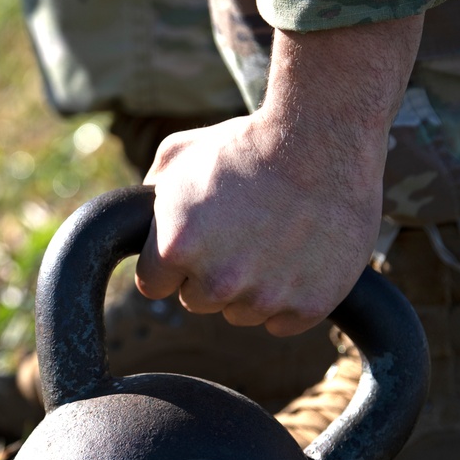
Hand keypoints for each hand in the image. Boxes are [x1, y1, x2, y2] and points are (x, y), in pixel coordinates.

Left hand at [134, 113, 380, 335]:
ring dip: (249, 287)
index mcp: (176, 248)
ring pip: (240, 312)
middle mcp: (218, 281)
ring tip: (271, 239)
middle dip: (208, 273)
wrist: (325, 137)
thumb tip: (135, 223)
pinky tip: (297, 258)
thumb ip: (148, 198)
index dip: (170, 261)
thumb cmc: (247, 143)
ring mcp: (266, 297)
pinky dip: (289, 297)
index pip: (153, 284)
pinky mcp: (309, 306)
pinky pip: (282, 321)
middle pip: (196, 300)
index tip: (192, 241)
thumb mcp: (178, 155)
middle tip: (237, 233)